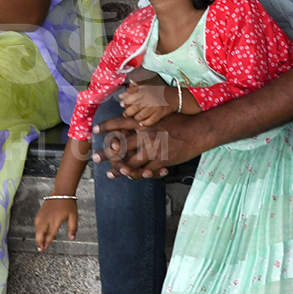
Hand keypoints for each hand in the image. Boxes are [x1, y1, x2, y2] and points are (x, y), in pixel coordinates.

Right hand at [35, 197, 77, 252]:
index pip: (50, 235)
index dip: (47, 243)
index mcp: (55, 221)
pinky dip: (37, 229)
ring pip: (37, 228)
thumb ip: (72, 228)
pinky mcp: (40, 212)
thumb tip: (72, 239)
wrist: (62, 191)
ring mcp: (42, 215)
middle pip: (40, 233)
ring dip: (38, 236)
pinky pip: (37, 222)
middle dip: (39, 242)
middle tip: (40, 249)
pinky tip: (40, 231)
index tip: (45, 248)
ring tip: (40, 242)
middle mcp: (47, 219)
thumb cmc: (69, 204)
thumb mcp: (73, 217)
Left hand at [92, 112, 207, 179]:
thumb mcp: (161, 116)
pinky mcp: (162, 161)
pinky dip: (138, 175)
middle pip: (121, 146)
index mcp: (144, 123)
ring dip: (119, 169)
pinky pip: (146, 171)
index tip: (95, 130)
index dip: (107, 126)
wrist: (198, 130)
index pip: (120, 123)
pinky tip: (131, 177)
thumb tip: (136, 120)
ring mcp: (153, 149)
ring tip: (110, 174)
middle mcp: (145, 136)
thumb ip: (147, 120)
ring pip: (130, 162)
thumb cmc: (180, 122)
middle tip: (95, 158)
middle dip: (106, 153)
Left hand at [121, 80, 175, 126]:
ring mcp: (154, 107)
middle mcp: (149, 99)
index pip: (130, 98)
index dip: (124, 102)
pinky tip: (142, 122)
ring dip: (135, 118)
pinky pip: (148, 121)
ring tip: (135, 116)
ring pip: (139, 116)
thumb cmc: (157, 92)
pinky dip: (144, 123)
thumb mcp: (145, 87)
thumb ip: (133, 90)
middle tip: (126, 113)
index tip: (122, 104)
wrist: (174, 97)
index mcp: (144, 91)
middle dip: (128, 112)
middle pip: (133, 109)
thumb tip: (120, 96)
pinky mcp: (159, 114)